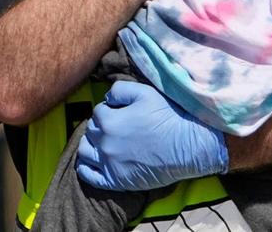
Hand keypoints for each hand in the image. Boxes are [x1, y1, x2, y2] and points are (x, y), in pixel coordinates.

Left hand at [76, 81, 227, 190]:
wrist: (187, 146)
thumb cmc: (167, 117)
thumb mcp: (144, 92)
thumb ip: (119, 90)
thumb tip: (106, 99)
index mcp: (108, 121)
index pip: (97, 111)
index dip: (109, 110)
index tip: (121, 112)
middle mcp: (104, 143)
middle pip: (91, 130)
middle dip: (100, 126)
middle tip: (116, 126)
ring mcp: (108, 164)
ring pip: (85, 151)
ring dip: (91, 144)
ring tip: (104, 142)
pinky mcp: (114, 181)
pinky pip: (88, 176)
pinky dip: (86, 168)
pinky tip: (95, 162)